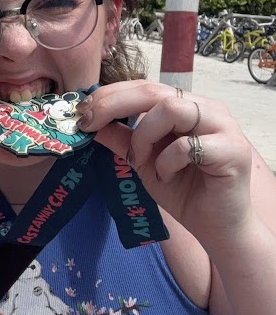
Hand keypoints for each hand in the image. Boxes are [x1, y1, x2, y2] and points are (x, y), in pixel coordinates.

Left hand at [77, 80, 255, 253]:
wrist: (216, 227)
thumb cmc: (183, 191)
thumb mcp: (142, 161)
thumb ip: (120, 139)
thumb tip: (87, 121)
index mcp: (186, 106)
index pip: (144, 87)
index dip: (109, 96)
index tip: (81, 113)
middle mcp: (207, 109)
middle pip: (154, 91)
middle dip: (113, 105)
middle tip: (89, 125)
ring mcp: (223, 126)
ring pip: (171, 108)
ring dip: (145, 136)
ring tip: (143, 161)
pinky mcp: (233, 149)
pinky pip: (187, 145)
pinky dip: (168, 162)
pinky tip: (168, 177)